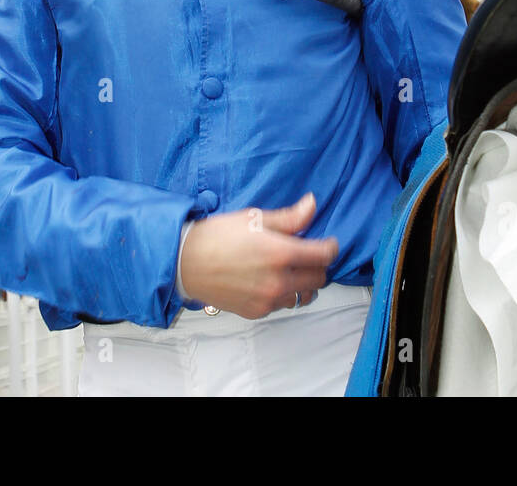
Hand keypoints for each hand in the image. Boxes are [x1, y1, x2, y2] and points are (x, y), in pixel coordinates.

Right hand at [178, 193, 337, 319]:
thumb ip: (289, 218)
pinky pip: (282, 305)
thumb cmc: (218, 236)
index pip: (323, 256)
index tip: (327, 244)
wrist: (186, 263)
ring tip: (290, 270)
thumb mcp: (254, 218)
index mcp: (280, 253)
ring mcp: (268, 300)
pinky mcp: (257, 312)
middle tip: (306, 255)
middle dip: (317, 266)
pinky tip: (269, 281)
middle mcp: (278, 281)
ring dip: (302, 283)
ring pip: (302, 296)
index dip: (330, 248)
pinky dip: (282, 294)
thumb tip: (312, 205)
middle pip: (318, 279)